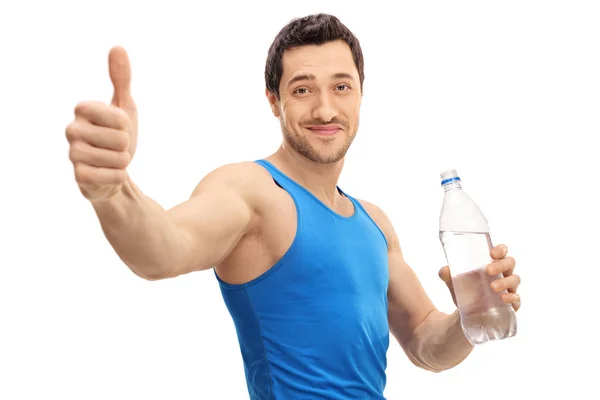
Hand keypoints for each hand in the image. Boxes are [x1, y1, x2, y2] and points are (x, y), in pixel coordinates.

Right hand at [66, 46, 137, 201]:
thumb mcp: (124, 106)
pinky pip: (113, 176)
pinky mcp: (79, 177)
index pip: (120, 117)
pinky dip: (119, 176)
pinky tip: (109, 173)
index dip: (126, 124)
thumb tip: (118, 48)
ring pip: (118, 158)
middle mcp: (72, 129)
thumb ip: (121, 79)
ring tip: (113, 159)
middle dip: (126, 145)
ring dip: (123, 161)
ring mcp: (73, 154)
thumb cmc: (117, 136)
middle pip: (120, 139)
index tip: (119, 127)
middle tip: (115, 147)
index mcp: (83, 109)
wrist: (112, 171)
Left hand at [438, 244, 520, 311]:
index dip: (501, 249)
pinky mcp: (511, 304)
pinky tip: (503, 298)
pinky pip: (517, 299)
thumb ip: (447, 275)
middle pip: (510, 262)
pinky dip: (512, 298)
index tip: (492, 253)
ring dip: (505, 282)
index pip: (502, 251)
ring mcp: (509, 288)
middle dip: (501, 265)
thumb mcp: (454, 282)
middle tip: (488, 270)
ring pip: (515, 279)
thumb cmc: (465, 291)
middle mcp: (503, 274)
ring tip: (492, 287)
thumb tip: (444, 270)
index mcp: (492, 264)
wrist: (466, 314)